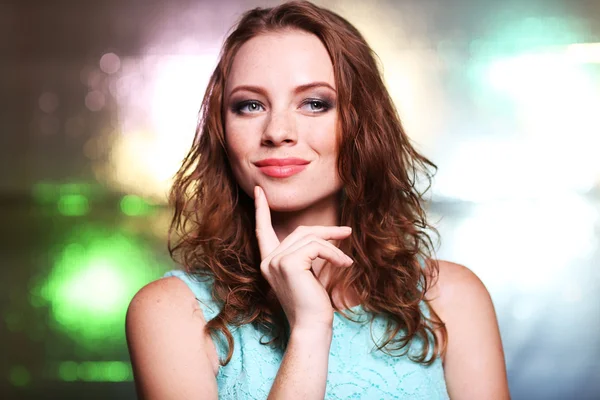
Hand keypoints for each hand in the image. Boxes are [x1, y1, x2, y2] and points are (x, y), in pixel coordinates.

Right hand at [254, 186, 353, 330]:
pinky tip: (344, 264)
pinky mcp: (288, 263)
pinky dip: (334, 253)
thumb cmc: (313, 303)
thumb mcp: (309, 271)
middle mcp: (268, 260)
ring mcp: (275, 261)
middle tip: (347, 232)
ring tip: (346, 261)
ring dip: (333, 246)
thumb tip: (329, 232)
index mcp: (269, 262)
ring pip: (310, 238)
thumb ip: (309, 251)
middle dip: (326, 231)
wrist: (311, 326)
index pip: (262, 230)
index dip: (261, 210)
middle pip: (300, 231)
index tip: (258, 191)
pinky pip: (316, 247)